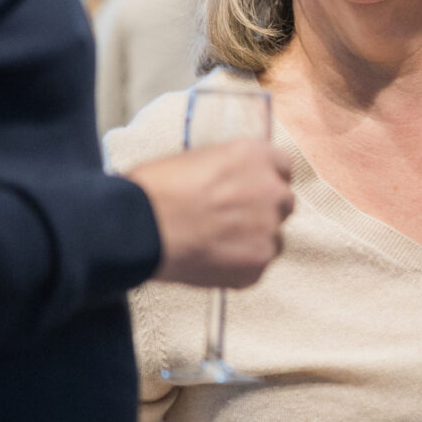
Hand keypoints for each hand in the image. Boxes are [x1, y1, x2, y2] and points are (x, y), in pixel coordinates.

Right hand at [123, 140, 292, 287]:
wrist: (139, 226)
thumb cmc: (156, 188)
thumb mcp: (198, 158)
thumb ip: (229, 171)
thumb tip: (234, 183)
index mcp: (255, 156)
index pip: (282, 167)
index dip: (264, 179)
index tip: (250, 190)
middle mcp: (270, 189)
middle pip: (282, 202)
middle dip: (263, 210)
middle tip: (231, 220)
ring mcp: (268, 228)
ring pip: (274, 237)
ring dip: (253, 240)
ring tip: (216, 244)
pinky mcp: (258, 263)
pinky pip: (257, 265)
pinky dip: (239, 266)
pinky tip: (211, 261)